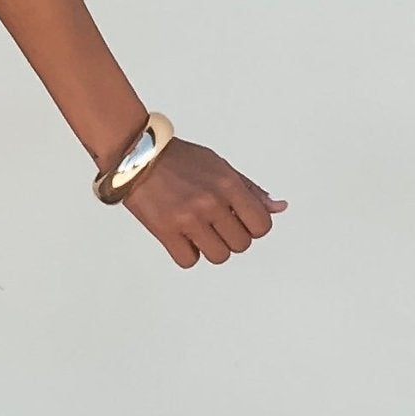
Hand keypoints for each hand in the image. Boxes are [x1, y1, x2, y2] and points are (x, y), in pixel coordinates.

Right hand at [119, 137, 286, 266]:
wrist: (135, 154)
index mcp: (227, 184)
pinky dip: (187, 253)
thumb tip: (278, 208)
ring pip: (219, 256)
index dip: (252, 226)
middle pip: (241, 244)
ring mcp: (188, 218)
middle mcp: (210, 202)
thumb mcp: (219, 166)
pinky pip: (189, 261)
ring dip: (210, 247)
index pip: (261, 225)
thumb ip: (250, 189)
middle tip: (213, 222)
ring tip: (196, 229)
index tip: (237, 219)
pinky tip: (181, 236)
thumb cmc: (177, 159)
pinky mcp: (165, 230)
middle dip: (230, 236)